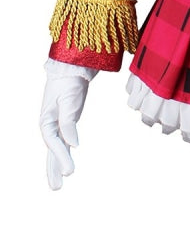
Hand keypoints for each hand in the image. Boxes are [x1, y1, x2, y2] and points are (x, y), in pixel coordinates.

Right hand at [40, 59, 97, 189]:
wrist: (71, 69)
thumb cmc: (68, 83)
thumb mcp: (68, 100)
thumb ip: (69, 122)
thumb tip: (73, 143)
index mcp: (46, 120)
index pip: (53, 142)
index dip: (60, 156)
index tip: (69, 170)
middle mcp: (50, 125)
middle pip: (51, 151)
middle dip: (54, 169)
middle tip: (57, 188)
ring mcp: (58, 125)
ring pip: (56, 150)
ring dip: (57, 165)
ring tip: (58, 184)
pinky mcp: (66, 122)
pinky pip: (63, 142)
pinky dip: (63, 154)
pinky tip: (65, 164)